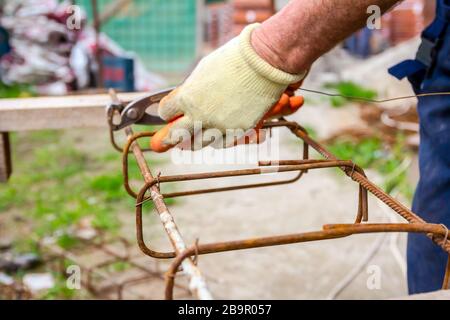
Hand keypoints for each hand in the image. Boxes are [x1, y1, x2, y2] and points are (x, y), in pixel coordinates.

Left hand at [150, 23, 304, 152]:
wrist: (264, 63)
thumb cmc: (232, 60)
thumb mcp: (203, 70)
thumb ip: (191, 89)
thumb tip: (184, 99)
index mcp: (187, 98)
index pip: (166, 112)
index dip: (167, 111)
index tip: (170, 110)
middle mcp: (200, 116)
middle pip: (177, 136)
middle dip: (171, 137)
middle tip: (166, 140)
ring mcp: (219, 126)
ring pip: (200, 143)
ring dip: (195, 139)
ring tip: (195, 137)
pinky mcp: (238, 131)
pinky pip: (223, 143)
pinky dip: (219, 139)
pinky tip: (218, 134)